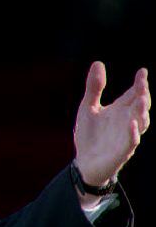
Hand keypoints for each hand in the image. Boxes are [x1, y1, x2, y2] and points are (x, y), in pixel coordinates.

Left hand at [73, 62, 149, 186]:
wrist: (84, 163)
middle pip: (140, 106)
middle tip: (142, 84)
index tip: (142, 72)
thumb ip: (94, 88)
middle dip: (143, 95)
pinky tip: (130, 123)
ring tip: (142, 99)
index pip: (134, 94)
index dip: (140, 83)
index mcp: (120, 110)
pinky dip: (132, 133)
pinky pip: (130, 142)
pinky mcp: (121, 151)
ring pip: (140, 123)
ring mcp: (126, 136)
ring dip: (142, 112)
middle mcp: (126, 121)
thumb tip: (98, 62)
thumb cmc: (90, 135)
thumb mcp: (88, 108)